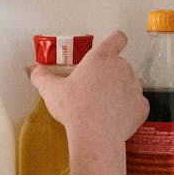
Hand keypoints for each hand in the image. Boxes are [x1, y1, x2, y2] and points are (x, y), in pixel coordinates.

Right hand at [29, 30, 148, 143]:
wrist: (96, 136)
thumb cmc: (75, 109)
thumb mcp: (51, 90)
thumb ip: (41, 76)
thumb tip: (31, 69)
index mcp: (101, 57)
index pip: (116, 38)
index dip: (115, 40)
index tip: (112, 45)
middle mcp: (122, 67)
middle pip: (120, 64)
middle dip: (109, 74)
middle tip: (93, 88)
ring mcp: (134, 86)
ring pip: (129, 84)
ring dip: (119, 91)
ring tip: (102, 106)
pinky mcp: (142, 106)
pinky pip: (136, 104)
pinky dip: (128, 109)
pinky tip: (114, 118)